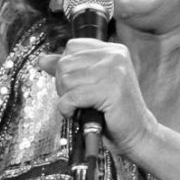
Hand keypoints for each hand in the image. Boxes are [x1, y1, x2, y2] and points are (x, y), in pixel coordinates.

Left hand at [36, 39, 159, 155]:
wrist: (138, 133)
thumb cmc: (114, 110)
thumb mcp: (91, 83)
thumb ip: (69, 69)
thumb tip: (42, 59)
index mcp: (113, 50)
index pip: (72, 47)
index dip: (67, 68)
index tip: (79, 84)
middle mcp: (115, 55)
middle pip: (65, 63)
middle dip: (65, 85)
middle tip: (81, 99)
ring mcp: (114, 71)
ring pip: (65, 80)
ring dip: (67, 98)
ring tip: (83, 105)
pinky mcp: (110, 90)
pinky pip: (71, 97)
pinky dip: (68, 110)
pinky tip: (80, 113)